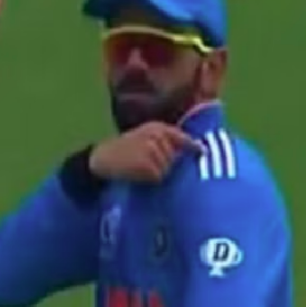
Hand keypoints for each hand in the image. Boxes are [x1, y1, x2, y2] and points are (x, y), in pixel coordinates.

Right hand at [89, 122, 203, 182]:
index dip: (193, 145)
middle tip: (145, 163)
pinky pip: (159, 177)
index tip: (203, 152)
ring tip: (140, 167)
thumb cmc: (126, 151)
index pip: (180, 137)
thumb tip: (187, 153)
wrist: (102, 158)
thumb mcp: (144, 138)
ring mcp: (152, 148)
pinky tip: (137, 172)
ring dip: (158, 172)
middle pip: (175, 158)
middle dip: (167, 164)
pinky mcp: (148, 163)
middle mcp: (156, 135)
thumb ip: (165, 142)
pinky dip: (151, 178)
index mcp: (156, 128)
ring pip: (168, 169)